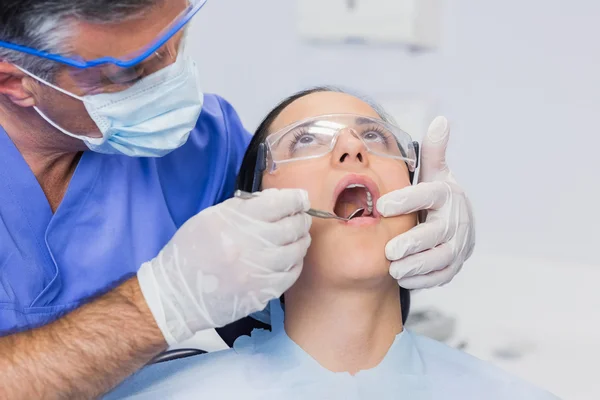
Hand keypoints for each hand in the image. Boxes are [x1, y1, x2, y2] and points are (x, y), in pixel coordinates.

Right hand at [137, 189, 311, 344]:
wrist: (176, 294)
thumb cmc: (190, 252)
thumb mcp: (210, 218)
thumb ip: (243, 207)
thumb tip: (274, 200)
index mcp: (236, 221)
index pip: (280, 203)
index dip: (296, 199)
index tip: (301, 198)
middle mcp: (251, 245)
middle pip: (292, 226)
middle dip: (302, 219)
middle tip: (302, 217)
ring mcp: (259, 271)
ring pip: (296, 251)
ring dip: (302, 240)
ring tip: (299, 237)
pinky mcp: (262, 292)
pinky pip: (291, 275)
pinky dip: (296, 264)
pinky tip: (291, 259)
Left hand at [376, 117, 474, 289]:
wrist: (457, 222)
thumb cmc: (435, 196)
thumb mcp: (435, 173)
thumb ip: (433, 152)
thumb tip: (441, 121)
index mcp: (445, 194)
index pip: (428, 195)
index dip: (407, 200)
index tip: (381, 206)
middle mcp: (455, 220)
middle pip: (437, 233)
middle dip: (413, 243)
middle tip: (389, 250)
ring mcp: (458, 244)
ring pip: (441, 258)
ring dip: (418, 265)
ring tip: (394, 268)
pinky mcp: (455, 265)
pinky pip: (442, 275)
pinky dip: (425, 279)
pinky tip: (404, 279)